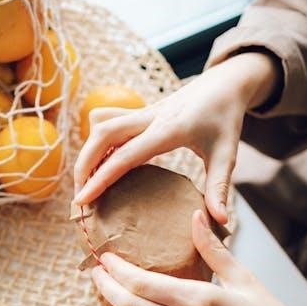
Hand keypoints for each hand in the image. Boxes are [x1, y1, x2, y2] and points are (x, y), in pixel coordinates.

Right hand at [75, 52, 279, 223]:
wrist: (226, 82)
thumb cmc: (227, 118)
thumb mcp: (227, 154)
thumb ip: (220, 188)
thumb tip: (220, 223)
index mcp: (168, 129)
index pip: (124, 155)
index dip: (100, 178)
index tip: (83, 200)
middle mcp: (149, 117)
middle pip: (101, 135)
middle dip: (83, 165)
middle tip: (79, 197)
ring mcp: (142, 112)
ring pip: (101, 126)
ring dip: (87, 153)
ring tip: (84, 184)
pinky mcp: (140, 113)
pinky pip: (109, 124)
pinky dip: (98, 145)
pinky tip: (99, 165)